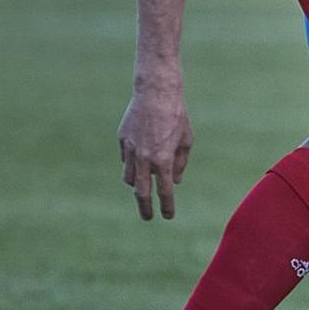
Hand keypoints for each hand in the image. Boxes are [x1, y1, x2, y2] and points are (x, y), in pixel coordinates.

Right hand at [118, 86, 191, 219]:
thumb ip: (181, 163)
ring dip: (136, 186)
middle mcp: (144, 158)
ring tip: (143, 188)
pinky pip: (125, 160)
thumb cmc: (176, 114)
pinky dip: (131, 166)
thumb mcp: (186, 139)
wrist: (155, 91)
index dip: (167, 206)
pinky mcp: (122, 140)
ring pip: (129, 178)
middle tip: (147, 218)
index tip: (168, 216)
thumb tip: (175, 182)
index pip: (165, 191)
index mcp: (163, 159)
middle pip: (141, 192)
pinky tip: (138, 163)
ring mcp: (130, 149)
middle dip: (145, 208)